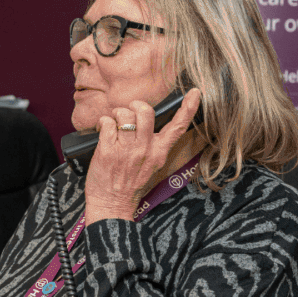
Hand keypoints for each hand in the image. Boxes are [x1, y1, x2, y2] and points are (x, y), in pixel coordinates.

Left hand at [84, 88, 201, 222]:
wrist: (112, 203)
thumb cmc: (130, 184)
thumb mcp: (152, 166)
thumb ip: (153, 145)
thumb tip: (148, 122)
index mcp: (159, 152)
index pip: (178, 128)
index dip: (188, 108)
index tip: (195, 92)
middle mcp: (145, 149)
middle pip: (145, 111)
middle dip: (134, 105)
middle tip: (128, 112)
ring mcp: (127, 149)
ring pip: (124, 114)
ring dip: (116, 114)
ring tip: (113, 124)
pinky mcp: (108, 150)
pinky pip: (106, 123)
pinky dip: (102, 123)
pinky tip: (102, 131)